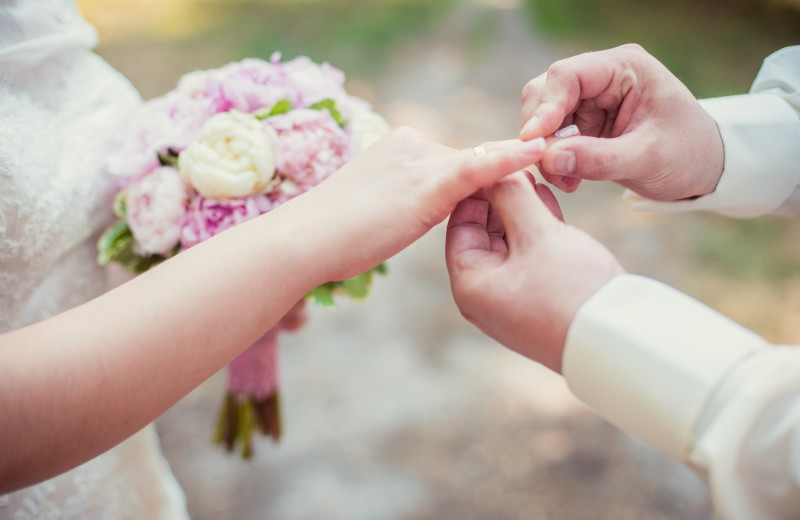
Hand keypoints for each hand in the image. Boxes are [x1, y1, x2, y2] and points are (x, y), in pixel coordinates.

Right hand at [304, 126, 546, 280]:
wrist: (307, 240)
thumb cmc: (334, 236)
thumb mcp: (374, 209)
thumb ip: (401, 200)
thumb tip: (411, 210)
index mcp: (401, 147)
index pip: (453, 162)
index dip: (481, 179)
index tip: (510, 188)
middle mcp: (414, 143)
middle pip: (469, 164)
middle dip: (498, 185)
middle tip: (531, 191)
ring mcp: (421, 160)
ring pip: (479, 169)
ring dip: (510, 181)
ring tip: (540, 179)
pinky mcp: (429, 182)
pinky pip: (479, 168)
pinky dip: (510, 160)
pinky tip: (538, 153)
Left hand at [446, 172, 623, 372]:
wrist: (618, 340)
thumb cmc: (571, 290)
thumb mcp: (538, 233)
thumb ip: (513, 196)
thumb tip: (496, 169)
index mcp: (469, 285)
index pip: (460, 224)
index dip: (477, 189)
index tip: (494, 161)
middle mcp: (483, 298)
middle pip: (483, 234)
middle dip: (501, 200)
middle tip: (518, 167)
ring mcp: (509, 303)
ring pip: (508, 245)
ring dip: (521, 213)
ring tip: (537, 182)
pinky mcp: (535, 304)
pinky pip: (527, 260)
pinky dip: (536, 234)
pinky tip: (550, 208)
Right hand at [520, 44, 723, 200]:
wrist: (704, 167)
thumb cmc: (687, 154)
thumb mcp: (648, 158)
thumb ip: (599, 158)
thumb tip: (549, 159)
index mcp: (625, 67)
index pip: (567, 75)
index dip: (545, 107)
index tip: (534, 141)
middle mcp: (603, 76)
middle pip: (546, 92)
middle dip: (540, 132)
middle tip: (546, 168)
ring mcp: (591, 99)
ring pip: (543, 116)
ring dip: (545, 150)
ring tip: (564, 180)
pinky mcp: (585, 122)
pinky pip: (552, 136)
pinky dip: (552, 159)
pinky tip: (569, 180)